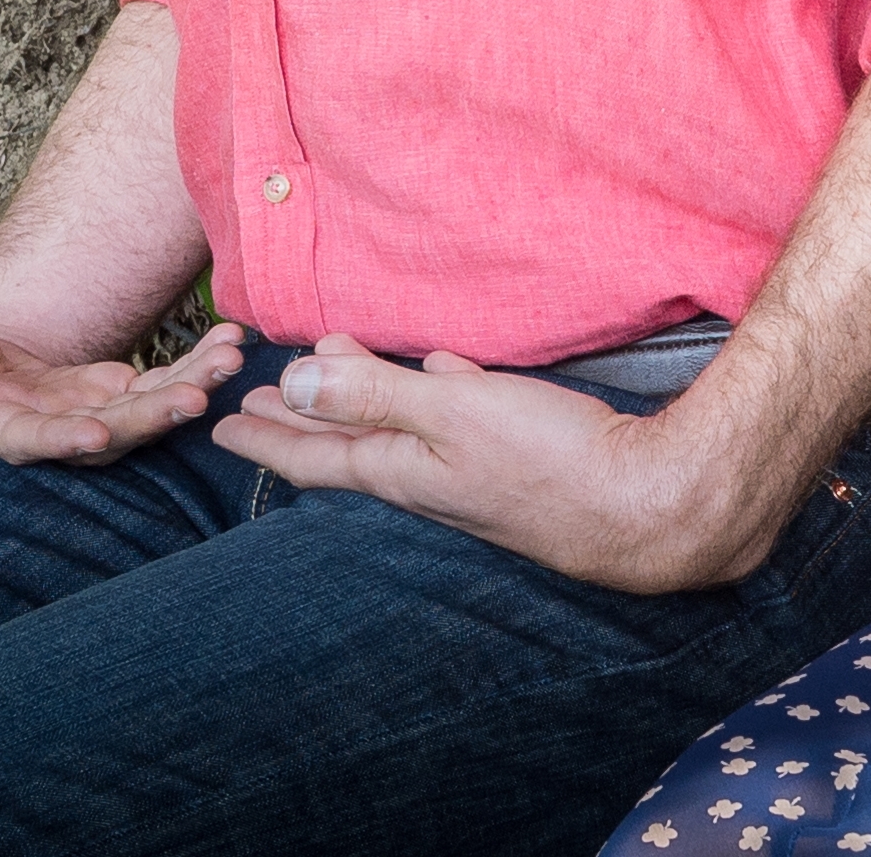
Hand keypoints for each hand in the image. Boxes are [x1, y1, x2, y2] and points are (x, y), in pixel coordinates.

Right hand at [0, 289, 241, 468]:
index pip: (27, 440)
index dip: (60, 441)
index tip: (94, 435)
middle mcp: (48, 433)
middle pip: (106, 435)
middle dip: (150, 417)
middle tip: (196, 397)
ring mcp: (83, 417)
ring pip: (141, 414)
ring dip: (187, 389)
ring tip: (230, 359)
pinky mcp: (107, 396)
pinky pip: (154, 388)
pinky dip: (191, 369)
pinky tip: (227, 345)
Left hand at [216, 337, 772, 591]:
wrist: (650, 502)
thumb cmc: (551, 461)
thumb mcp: (452, 416)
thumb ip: (374, 394)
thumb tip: (294, 383)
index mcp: (403, 471)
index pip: (315, 456)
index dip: (265, 438)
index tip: (221, 423)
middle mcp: (430, 478)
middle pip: (349, 444)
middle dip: (301, 418)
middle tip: (256, 398)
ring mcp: (473, 472)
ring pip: (399, 429)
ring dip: (360, 399)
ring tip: (334, 367)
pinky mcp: (515, 457)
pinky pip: (453, 418)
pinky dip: (430, 391)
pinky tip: (440, 368)